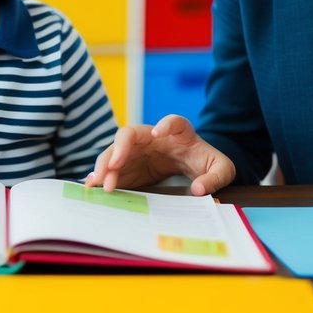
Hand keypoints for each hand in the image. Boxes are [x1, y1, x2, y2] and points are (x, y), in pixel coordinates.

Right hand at [84, 114, 236, 195]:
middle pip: (130, 134)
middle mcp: (152, 136)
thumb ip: (216, 176)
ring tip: (99, 183)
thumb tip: (198, 189)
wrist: (192, 164)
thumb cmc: (205, 161)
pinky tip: (92, 186)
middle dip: (119, 148)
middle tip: (112, 166)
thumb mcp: (221, 168)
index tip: (156, 133)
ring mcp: (137, 149)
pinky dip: (101, 175)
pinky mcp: (128, 164)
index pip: (173, 122)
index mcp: (180, 132)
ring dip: (105, 165)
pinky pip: (111, 167)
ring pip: (115, 150)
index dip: (165, 125)